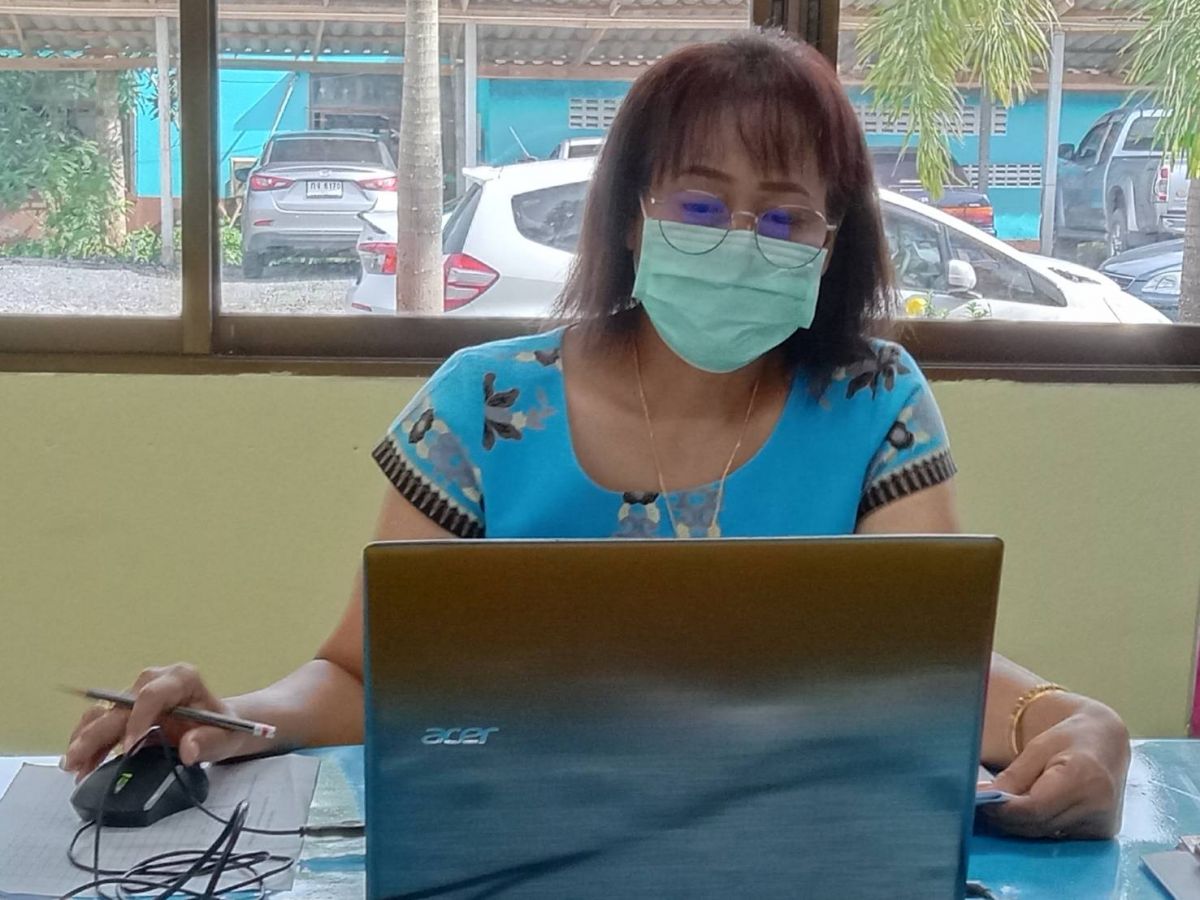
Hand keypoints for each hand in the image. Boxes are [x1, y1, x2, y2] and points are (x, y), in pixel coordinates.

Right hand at [62, 664, 247, 779]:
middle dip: (98, 733)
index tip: (128, 747)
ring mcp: (139, 694)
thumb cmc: (223, 727)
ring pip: (105, 712)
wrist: (218, 726)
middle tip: (79, 760)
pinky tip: (81, 763)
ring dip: (86, 738)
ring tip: (73, 766)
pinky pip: (103, 722)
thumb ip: (208, 741)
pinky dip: (90, 742)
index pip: (152, 694)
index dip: (137, 719)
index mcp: (182, 679)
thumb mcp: (225, 736)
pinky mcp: (129, 710)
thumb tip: (188, 749)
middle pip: (121, 704)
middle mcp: (156, 681)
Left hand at [984, 701, 1129, 839]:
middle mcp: (1099, 806)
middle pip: (1039, 824)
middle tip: (979, 807)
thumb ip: (1013, 777)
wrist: (1106, 743)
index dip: (1004, 809)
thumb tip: (984, 797)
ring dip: (1017, 825)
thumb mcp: (1038, 748)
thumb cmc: (1069, 739)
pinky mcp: (1101, 834)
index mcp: (1084, 779)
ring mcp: (1103, 824)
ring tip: (995, 809)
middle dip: (1005, 818)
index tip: (979, 802)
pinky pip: (1057, 836)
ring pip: (1045, 833)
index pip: (1035, 807)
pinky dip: (1036, 826)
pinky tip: (1021, 814)